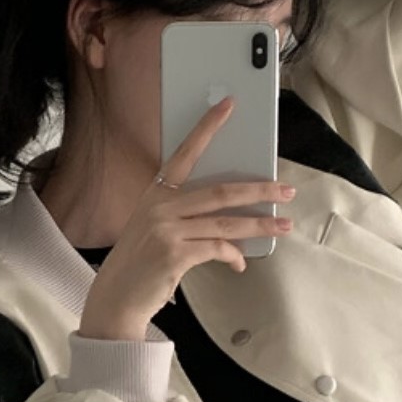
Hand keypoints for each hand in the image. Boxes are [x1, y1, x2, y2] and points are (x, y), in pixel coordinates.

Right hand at [78, 97, 296, 340]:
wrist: (116, 296)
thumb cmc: (140, 263)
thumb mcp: (154, 228)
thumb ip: (184, 214)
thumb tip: (231, 213)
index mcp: (155, 194)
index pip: (185, 153)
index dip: (207, 128)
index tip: (228, 106)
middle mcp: (160, 208)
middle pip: (220, 191)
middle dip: (258, 190)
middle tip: (285, 190)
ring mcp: (166, 230)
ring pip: (225, 222)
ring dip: (258, 224)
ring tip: (282, 224)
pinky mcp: (174, 255)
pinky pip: (217, 250)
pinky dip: (233, 257)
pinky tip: (240, 263)